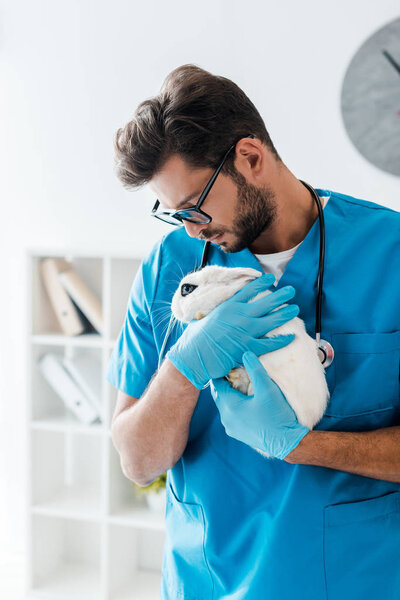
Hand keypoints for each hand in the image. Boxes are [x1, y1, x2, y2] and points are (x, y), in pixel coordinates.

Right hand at [166, 273, 299, 388]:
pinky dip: (281, 340)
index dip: (261, 283)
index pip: (249, 291)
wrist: (193, 356)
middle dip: (280, 295)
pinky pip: (270, 343)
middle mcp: (239, 316)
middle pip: (266, 303)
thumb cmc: (195, 338)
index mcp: (228, 307)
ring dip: (285, 313)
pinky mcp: (248, 348)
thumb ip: (219, 312)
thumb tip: (223, 310)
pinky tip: (291, 336)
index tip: (270, 278)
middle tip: (291, 290)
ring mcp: (245, 332)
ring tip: (295, 308)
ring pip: (272, 320)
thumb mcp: (206, 317)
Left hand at [210, 351, 308, 459]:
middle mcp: (226, 418)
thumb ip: (255, 369)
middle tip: (234, 371)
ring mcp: (231, 428)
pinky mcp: (238, 434)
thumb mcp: (267, 389)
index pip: (217, 384)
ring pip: (225, 405)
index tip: (228, 363)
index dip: (222, 372)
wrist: (286, 443)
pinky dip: (235, 406)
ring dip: (230, 395)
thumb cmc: (277, 415)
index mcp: (229, 406)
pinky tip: (246, 401)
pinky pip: (231, 415)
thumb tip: (245, 353)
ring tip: (240, 384)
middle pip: (219, 395)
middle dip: (225, 383)